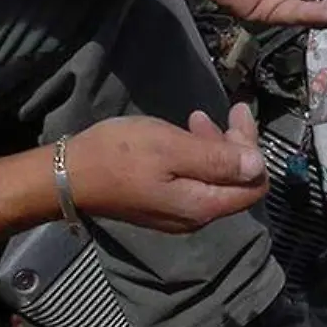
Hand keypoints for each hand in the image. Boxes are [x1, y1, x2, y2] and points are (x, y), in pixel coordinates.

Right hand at [67, 104, 267, 232]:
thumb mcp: (172, 147)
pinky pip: (194, 182)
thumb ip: (218, 159)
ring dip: (215, 146)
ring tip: (198, 117)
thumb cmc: (119, 155)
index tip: (239, 115)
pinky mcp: (162, 205)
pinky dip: (196, 156)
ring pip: (215, 180)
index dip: (254, 148)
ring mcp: (178, 213)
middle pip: (237, 183)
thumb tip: (259, 165)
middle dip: (237, 144)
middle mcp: (197, 216)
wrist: (67, 176)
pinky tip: (183, 135)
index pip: (254, 184)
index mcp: (203, 205)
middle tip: (226, 110)